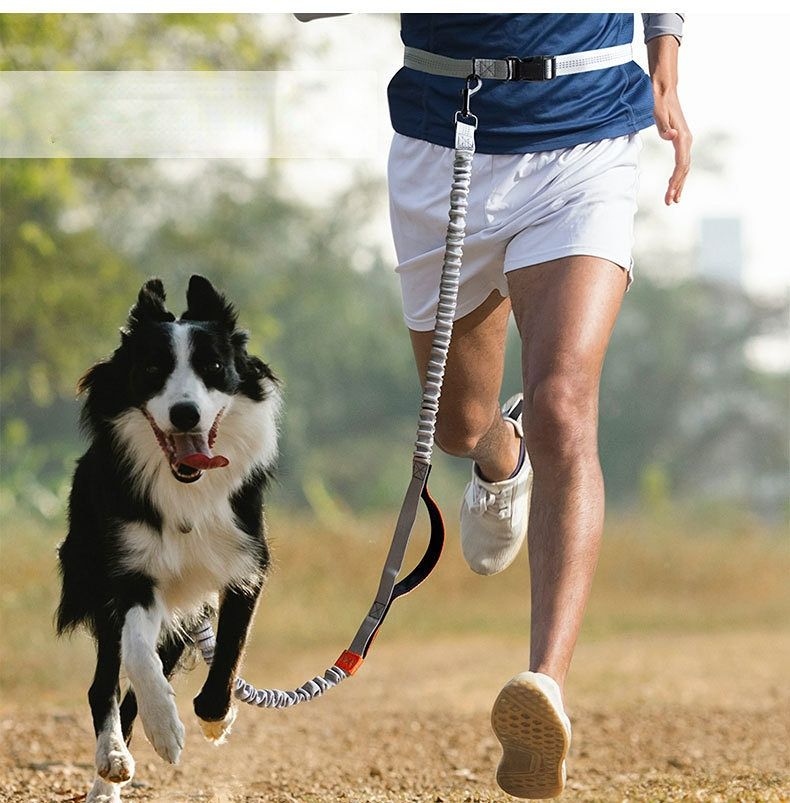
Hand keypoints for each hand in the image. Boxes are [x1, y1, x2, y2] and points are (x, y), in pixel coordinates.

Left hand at [654, 87, 691, 204]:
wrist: (665, 90)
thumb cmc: (659, 101)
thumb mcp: (658, 113)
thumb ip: (663, 126)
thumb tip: (671, 137)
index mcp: (682, 138)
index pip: (681, 165)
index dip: (676, 182)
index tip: (669, 195)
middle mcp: (687, 140)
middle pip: (684, 169)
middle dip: (677, 187)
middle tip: (670, 202)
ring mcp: (685, 140)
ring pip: (684, 167)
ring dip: (679, 183)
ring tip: (673, 198)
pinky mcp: (681, 139)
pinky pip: (682, 161)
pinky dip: (678, 174)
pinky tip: (674, 182)